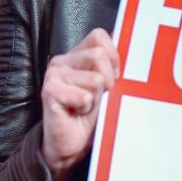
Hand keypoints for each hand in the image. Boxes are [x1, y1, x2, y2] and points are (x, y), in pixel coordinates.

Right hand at [39, 29, 119, 180]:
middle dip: (108, 81)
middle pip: (99, 56)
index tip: (111, 78)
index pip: (99, 36)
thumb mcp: (108, 85)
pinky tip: (76, 112)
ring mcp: (53, 74)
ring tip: (84, 106)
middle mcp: (62, 60)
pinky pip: (84, 96)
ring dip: (96, 98)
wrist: (71, 144)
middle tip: (97, 96)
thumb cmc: (90, 114)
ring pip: (95, 78)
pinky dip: (86, 108)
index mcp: (76, 54)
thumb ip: (114, 65)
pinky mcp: (49, 91)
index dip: (113, 57)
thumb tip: (132, 46)